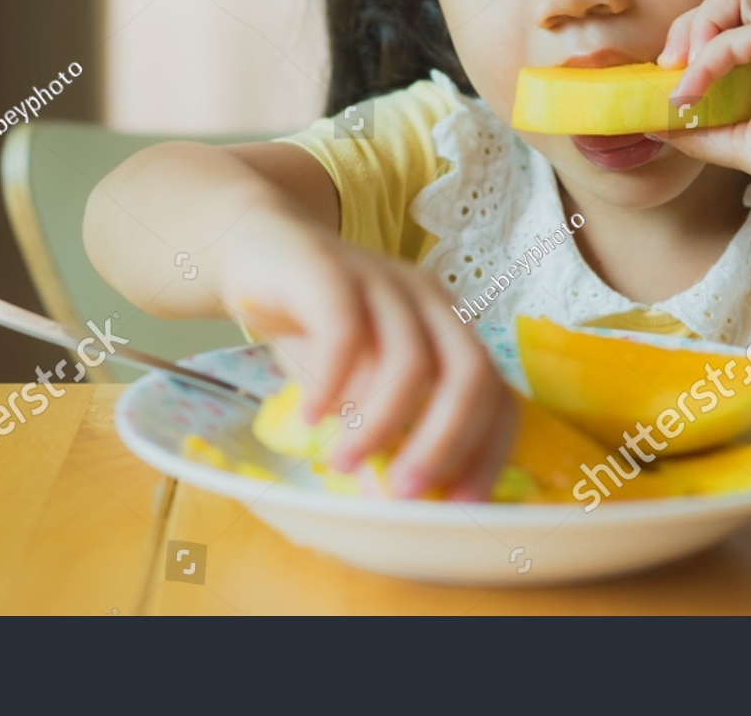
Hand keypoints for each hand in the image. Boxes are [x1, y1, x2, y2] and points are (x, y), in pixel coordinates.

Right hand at [220, 211, 515, 499]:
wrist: (254, 246)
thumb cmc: (311, 324)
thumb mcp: (349, 384)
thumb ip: (375, 432)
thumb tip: (385, 499)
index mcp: (447, 328)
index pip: (496, 390)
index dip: (488, 450)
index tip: (461, 503)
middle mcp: (427, 300)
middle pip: (469, 372)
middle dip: (444, 441)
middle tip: (405, 492)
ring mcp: (381, 279)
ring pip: (407, 357)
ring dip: (378, 422)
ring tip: (340, 461)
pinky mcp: (328, 269)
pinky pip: (343, 329)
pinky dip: (332, 382)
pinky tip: (310, 416)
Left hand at [654, 0, 750, 206]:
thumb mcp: (738, 147)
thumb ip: (699, 134)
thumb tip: (656, 123)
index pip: (722, 27)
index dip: (687, 46)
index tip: (669, 88)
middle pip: (722, 2)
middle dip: (684, 28)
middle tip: (667, 69)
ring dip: (697, 25)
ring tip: (682, 68)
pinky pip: (736, 29)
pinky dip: (705, 57)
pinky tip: (694, 88)